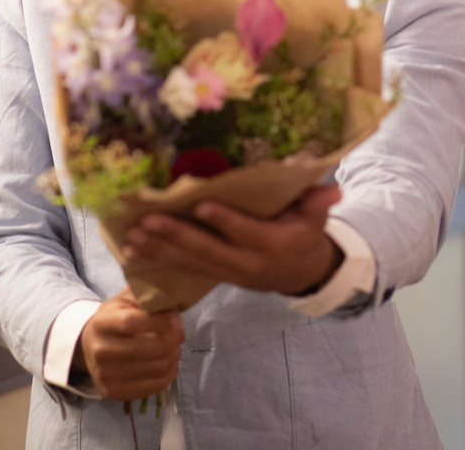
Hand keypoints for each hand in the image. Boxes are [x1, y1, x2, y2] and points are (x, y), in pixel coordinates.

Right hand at [75, 287, 183, 400]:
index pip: (132, 323)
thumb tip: (170, 295)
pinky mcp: (115, 393)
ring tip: (175, 345)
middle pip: (150, 348)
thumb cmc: (113, 319)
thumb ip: (144, 295)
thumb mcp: (123, 300)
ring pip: (157, 368)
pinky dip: (170, 372)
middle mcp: (101, 351)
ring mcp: (106, 376)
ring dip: (174, 354)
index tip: (175, 318)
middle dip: (173, 338)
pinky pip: (155, 386)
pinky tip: (170, 361)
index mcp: (102, 323)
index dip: (160, 321)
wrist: (89, 347)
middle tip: (180, 331)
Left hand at [124, 185, 343, 295]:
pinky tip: (135, 251)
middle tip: (148, 221)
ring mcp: (231, 273)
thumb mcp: (316, 218)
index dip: (225, 220)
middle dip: (177, 236)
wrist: (304, 274)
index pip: (246, 232)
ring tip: (133, 237)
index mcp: (274, 245)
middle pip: (210, 251)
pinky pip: (187, 269)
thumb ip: (318, 203)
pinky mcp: (218, 275)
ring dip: (161, 250)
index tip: (200, 204)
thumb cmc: (306, 233)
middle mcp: (248, 264)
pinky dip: (161, 260)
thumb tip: (332, 190)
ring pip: (192, 262)